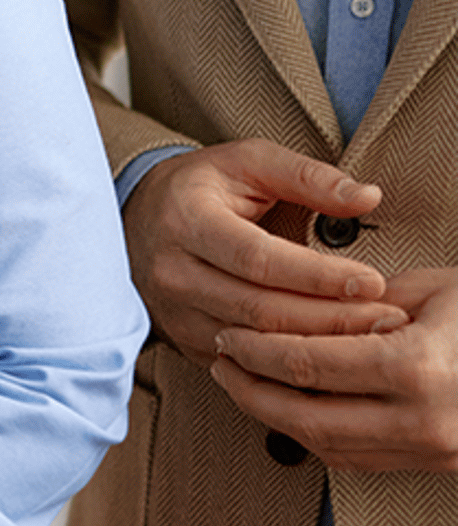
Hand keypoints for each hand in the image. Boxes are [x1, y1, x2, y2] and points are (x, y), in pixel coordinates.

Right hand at [124, 141, 403, 369]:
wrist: (137, 218)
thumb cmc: (203, 187)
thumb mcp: (249, 162)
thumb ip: (308, 176)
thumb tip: (367, 196)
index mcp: (186, 219)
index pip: (257, 259)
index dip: (318, 276)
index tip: (371, 282)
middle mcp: (171, 271)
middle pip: (260, 309)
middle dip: (331, 317)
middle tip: (387, 318)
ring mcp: (173, 312)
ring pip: (254, 342)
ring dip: (318, 345)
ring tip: (370, 336)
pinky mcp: (184, 340)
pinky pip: (244, 363)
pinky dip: (290, 364)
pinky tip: (330, 356)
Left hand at [211, 267, 457, 472]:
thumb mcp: (431, 290)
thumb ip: (359, 304)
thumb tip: (299, 307)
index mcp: (416, 366)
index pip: (305, 363)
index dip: (254, 350)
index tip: (228, 334)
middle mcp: (423, 418)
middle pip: (303, 414)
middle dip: (249, 389)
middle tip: (220, 363)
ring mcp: (433, 449)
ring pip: (324, 445)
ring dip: (274, 417)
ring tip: (244, 385)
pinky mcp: (438, 464)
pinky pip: (357, 460)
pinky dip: (314, 438)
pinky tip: (292, 410)